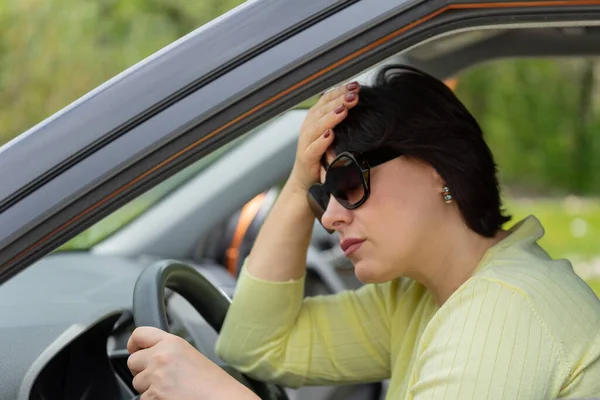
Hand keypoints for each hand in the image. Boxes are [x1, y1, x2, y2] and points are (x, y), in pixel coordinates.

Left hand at [127, 326, 258, 399]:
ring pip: (137, 383)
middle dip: (142, 370)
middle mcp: (161, 357)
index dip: (134, 343)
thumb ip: (168, 351)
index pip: (139, 334)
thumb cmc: (212, 383)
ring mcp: (155, 378)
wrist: (222, 399)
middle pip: (133, 361)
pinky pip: (143, 398)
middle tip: (158, 377)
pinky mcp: (153, 396)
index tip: (135, 349)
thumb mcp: (190, 355)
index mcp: (172, 343)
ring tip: (170, 389)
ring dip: (148, 388)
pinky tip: (170, 397)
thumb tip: (150, 354)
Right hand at [289, 81, 359, 191]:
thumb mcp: (331, 133)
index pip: (327, 99)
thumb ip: (340, 119)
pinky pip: (314, 148)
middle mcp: (308, 127)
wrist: (306, 180)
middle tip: (354, 94)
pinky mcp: (306, 158)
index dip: (340, 91)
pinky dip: (322, 141)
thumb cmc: (321, 154)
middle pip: (322, 109)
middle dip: (339, 100)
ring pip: (317, 126)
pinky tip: (330, 134)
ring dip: (331, 117)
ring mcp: (306, 142)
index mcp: (315, 118)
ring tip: (344, 110)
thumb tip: (358, 102)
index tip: (356, 85)